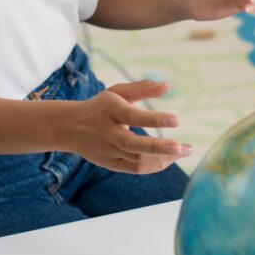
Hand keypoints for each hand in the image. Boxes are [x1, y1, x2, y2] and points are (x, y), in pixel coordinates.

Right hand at [69, 80, 191, 173]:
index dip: (154, 120)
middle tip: (183, 148)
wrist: (70, 127)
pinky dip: (154, 166)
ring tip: (184, 151)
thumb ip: (142, 88)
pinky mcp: (110, 164)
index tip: (177, 120)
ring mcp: (108, 151)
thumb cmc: (101, 106)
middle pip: (134, 145)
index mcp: (110, 110)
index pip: (133, 116)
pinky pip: (135, 169)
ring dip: (163, 158)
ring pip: (137, 160)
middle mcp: (108, 133)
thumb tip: (168, 85)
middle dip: (160, 148)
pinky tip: (170, 159)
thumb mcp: (118, 92)